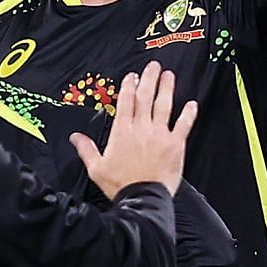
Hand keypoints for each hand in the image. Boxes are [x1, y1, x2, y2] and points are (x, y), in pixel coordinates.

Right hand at [72, 61, 195, 195]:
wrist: (142, 199)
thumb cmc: (120, 185)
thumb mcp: (96, 168)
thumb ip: (86, 149)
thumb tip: (75, 137)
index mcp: (122, 132)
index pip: (125, 102)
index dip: (129, 86)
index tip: (132, 76)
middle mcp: (141, 128)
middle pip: (145, 98)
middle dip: (149, 79)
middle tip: (153, 66)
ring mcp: (159, 135)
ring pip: (164, 106)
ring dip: (166, 89)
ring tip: (169, 76)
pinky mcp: (175, 145)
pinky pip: (183, 125)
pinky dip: (188, 114)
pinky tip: (192, 104)